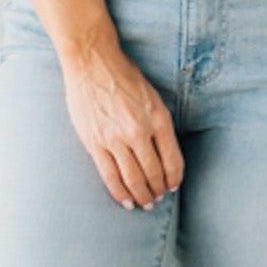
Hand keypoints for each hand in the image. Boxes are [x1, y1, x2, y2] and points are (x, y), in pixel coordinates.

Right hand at [62, 41, 183, 210]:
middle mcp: (139, 131)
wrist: (92, 62)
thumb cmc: (124, 76)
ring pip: (133, 179)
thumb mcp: (153, 97)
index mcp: (158, 119)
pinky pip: (110, 176)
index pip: (173, 161)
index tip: (172, 187)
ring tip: (144, 204)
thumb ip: (159, 125)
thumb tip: (164, 155)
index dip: (174, 179)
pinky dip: (119, 193)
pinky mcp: (95, 143)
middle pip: (154, 174)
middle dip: (158, 191)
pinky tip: (125, 201)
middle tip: (157, 199)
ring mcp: (115, 139)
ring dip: (141, 196)